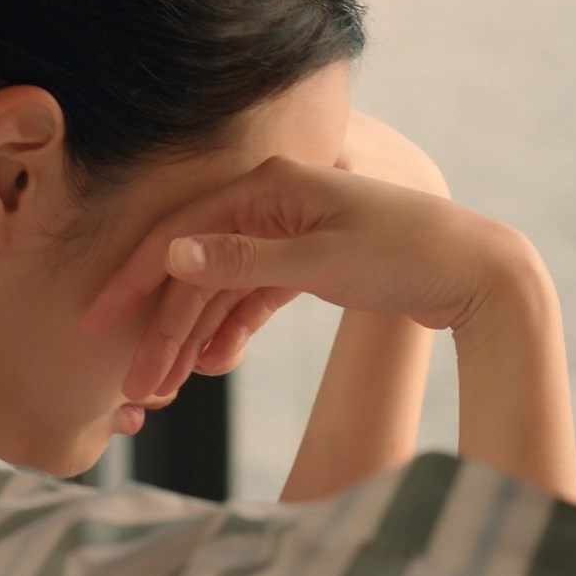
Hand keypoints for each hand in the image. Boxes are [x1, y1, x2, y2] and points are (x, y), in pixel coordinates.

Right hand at [146, 111, 451, 396]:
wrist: (477, 271)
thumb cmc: (406, 253)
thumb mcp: (320, 260)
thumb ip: (243, 260)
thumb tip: (171, 257)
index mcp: (270, 184)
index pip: (180, 232)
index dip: (135, 280)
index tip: (98, 322)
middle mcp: (272, 202)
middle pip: (196, 267)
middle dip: (161, 328)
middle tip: (131, 382)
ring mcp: (288, 233)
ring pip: (221, 290)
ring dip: (190, 339)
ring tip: (161, 390)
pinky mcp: (306, 265)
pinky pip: (253, 299)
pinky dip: (230, 332)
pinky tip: (208, 366)